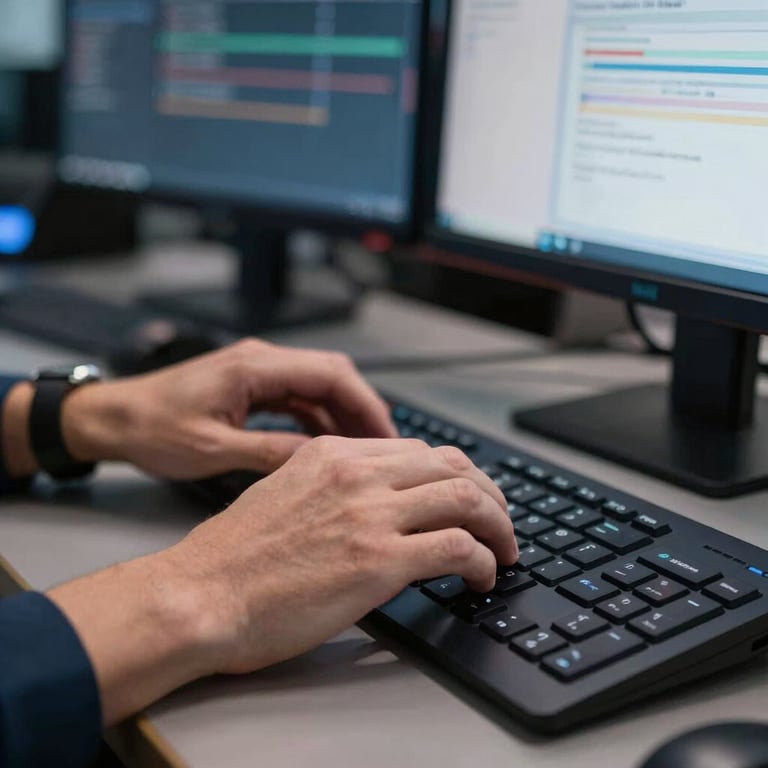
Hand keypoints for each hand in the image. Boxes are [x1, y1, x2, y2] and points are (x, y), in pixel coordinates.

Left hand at [4, 339, 397, 478]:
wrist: (114, 419)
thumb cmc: (150, 428)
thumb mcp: (212, 450)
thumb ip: (269, 453)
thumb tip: (319, 464)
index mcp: (254, 366)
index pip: (330, 372)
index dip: (365, 403)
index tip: (386, 435)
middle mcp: (261, 362)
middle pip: (331, 376)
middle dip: (361, 410)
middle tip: (384, 448)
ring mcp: (257, 374)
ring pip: (317, 388)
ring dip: (341, 417)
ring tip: (363, 454)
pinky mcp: (251, 389)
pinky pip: (298, 400)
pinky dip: (318, 422)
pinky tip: (328, 450)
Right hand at [168, 436, 517, 674]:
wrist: (200, 594)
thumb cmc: (231, 557)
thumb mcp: (281, 494)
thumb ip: (330, 487)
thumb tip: (370, 504)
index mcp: (332, 454)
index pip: (418, 450)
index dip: (455, 473)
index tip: (468, 495)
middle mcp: (356, 474)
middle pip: (453, 466)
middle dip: (489, 494)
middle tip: (501, 521)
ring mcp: (370, 514)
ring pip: (467, 499)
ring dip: (499, 525)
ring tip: (505, 549)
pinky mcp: (379, 561)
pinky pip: (458, 548)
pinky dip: (483, 561)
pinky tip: (482, 577)